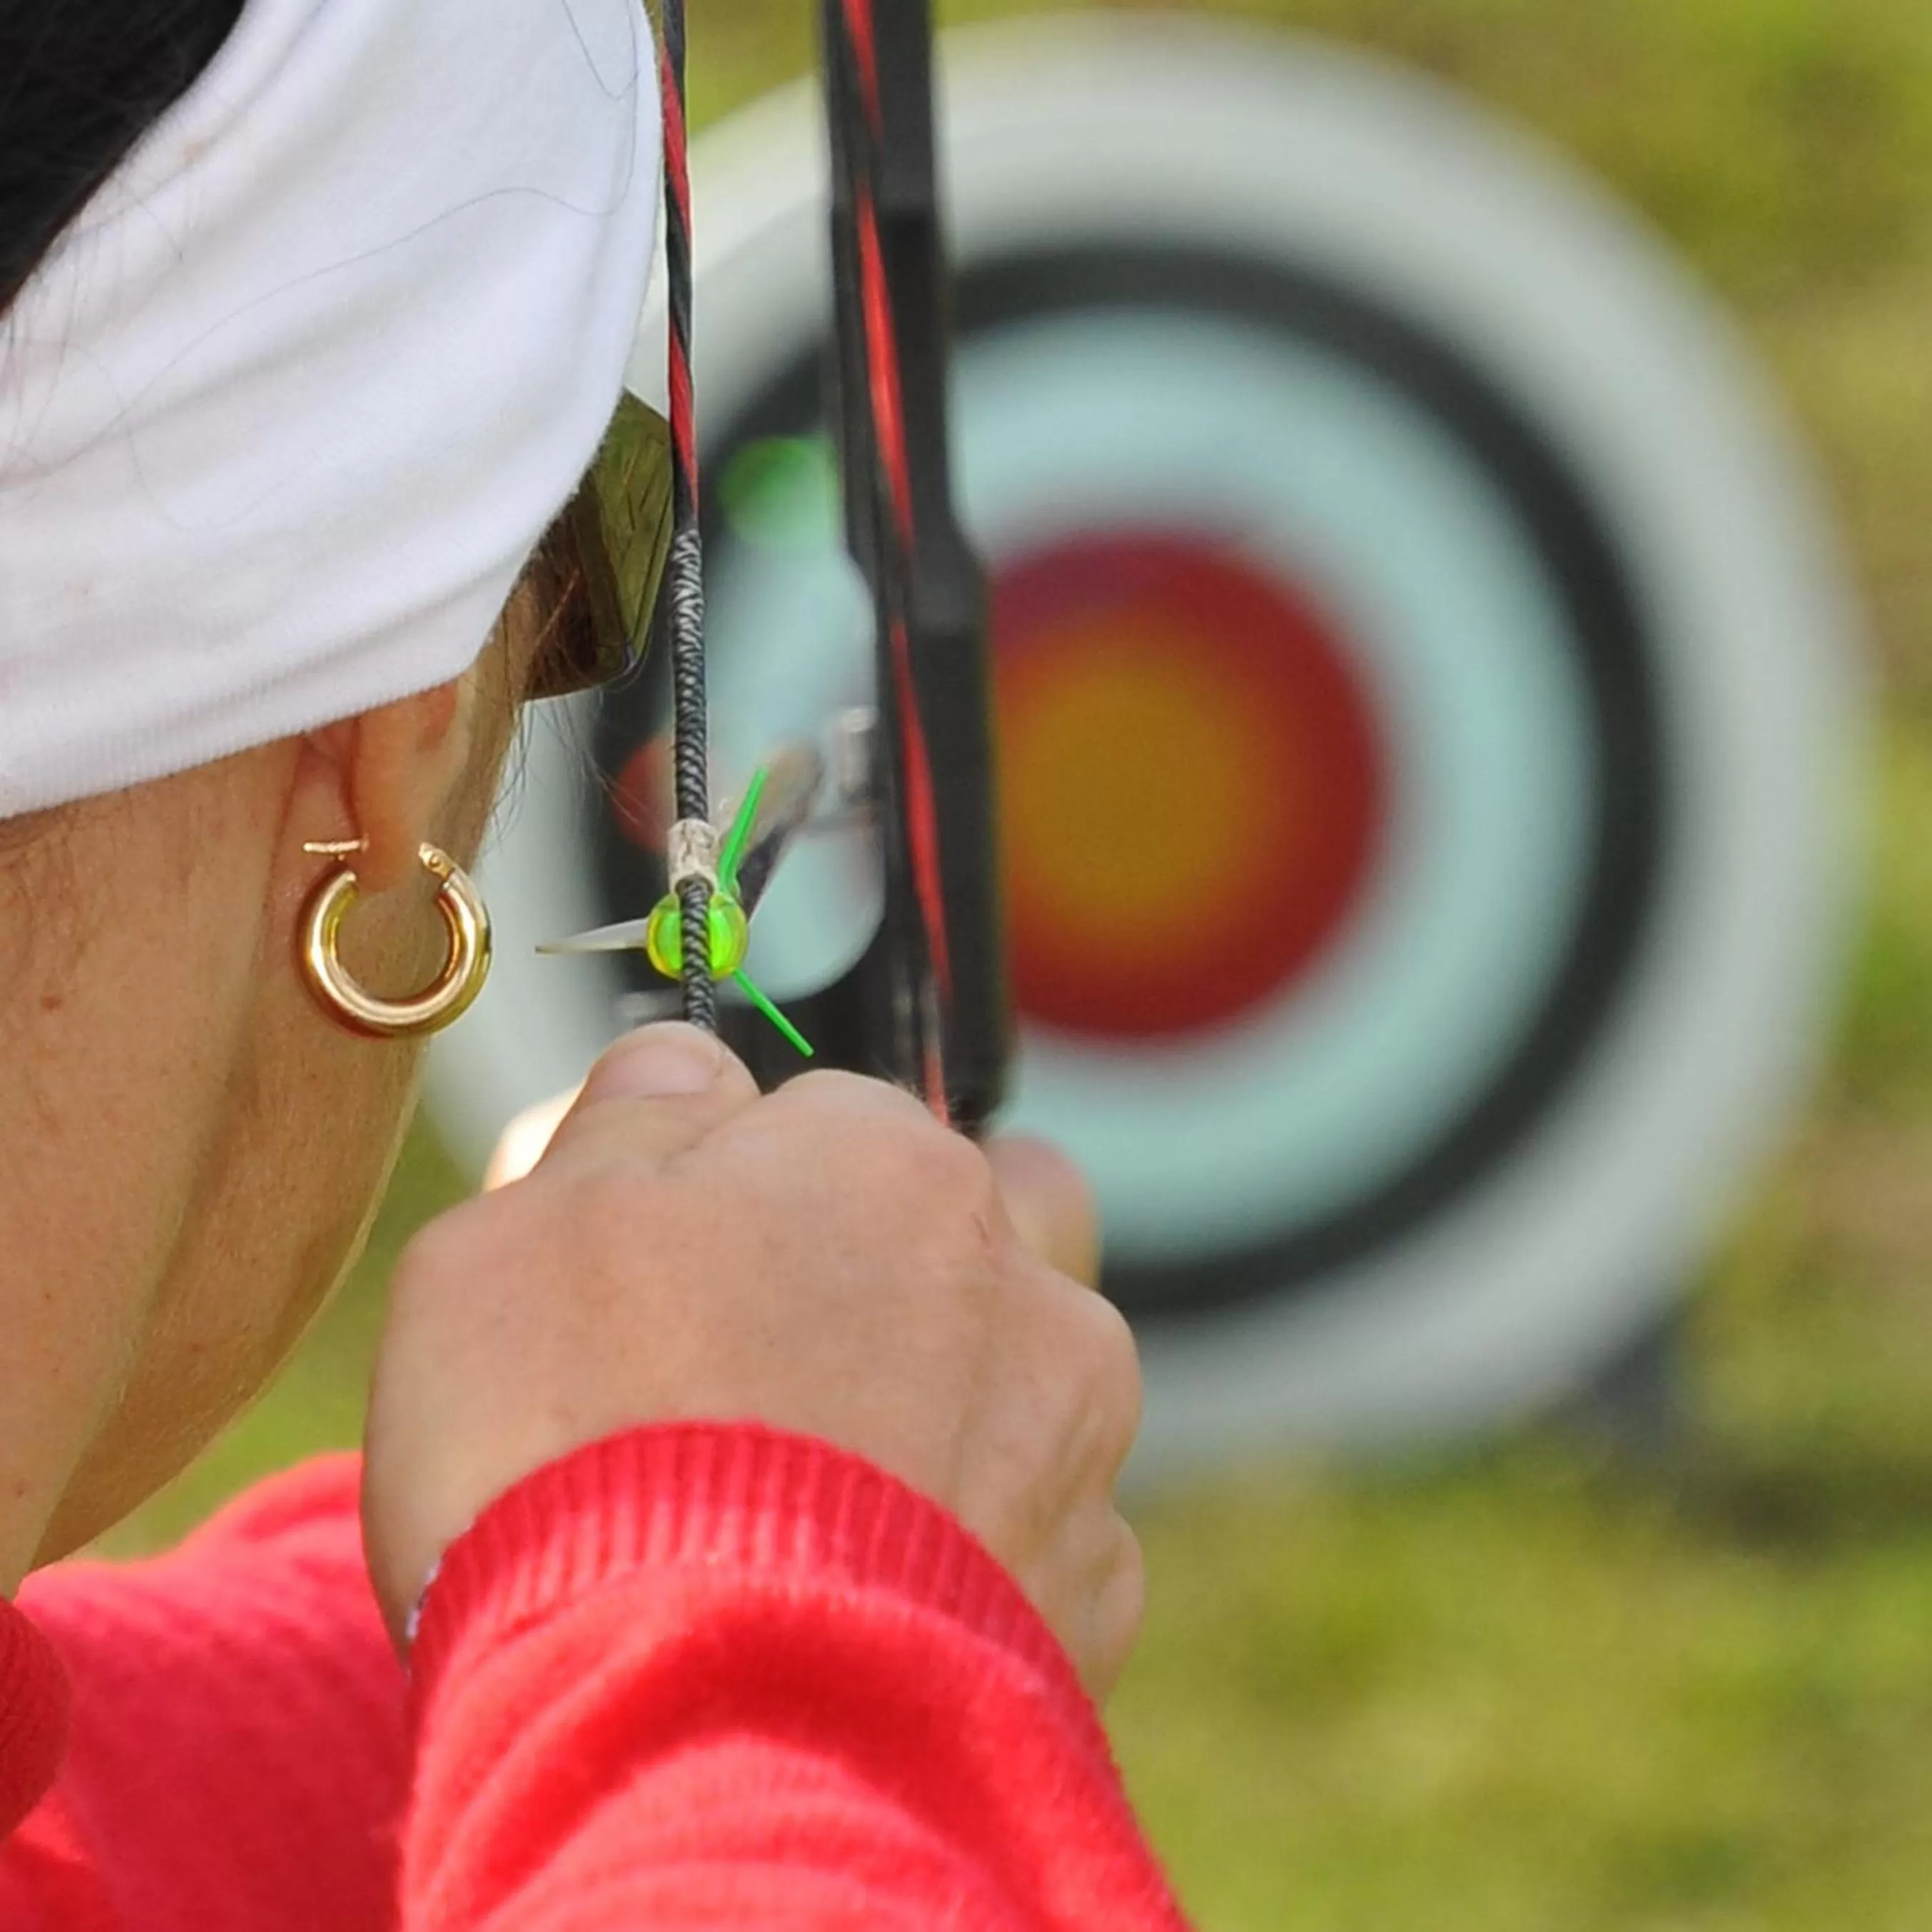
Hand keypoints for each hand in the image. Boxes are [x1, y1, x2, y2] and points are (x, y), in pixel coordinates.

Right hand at [363, 1025, 1144, 1696]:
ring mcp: (1074, 1443)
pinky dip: (968, 1557)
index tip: (671, 1277)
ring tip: (809, 1510)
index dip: (738, 1195)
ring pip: (1023, 1380)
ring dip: (946, 1412)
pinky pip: (1039, 1540)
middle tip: (770, 1371)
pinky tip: (860, 1607)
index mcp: (887, 1162)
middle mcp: (1018, 1279)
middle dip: (892, 1268)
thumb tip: (684, 1070)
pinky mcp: (1088, 1598)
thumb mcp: (511, 1236)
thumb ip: (624, 1123)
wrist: (686, 1731)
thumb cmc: (574, 1451)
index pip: (827, 1121)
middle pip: (971, 1223)